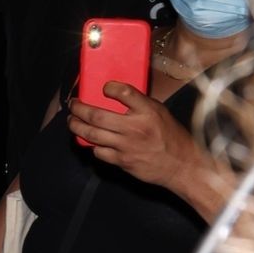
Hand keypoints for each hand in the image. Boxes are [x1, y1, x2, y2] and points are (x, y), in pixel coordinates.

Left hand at [68, 82, 196, 190]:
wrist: (181, 165)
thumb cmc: (172, 137)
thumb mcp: (161, 113)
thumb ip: (140, 105)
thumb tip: (117, 96)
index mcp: (148, 111)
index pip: (124, 92)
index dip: (109, 87)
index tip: (104, 87)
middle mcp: (135, 127)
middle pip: (96, 115)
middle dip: (79, 109)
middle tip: (74, 105)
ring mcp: (126, 145)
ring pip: (91, 134)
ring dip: (76, 126)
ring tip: (72, 121)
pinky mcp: (121, 161)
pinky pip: (99, 151)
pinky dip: (91, 145)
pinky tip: (89, 140)